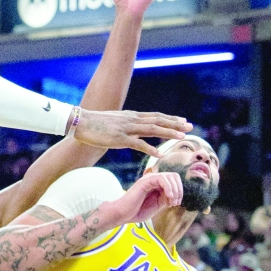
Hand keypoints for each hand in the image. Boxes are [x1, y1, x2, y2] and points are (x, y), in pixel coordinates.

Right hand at [72, 108, 190, 154]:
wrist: (80, 122)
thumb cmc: (94, 124)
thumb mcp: (113, 121)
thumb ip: (124, 124)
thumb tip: (130, 128)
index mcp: (131, 116)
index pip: (155, 116)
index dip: (170, 118)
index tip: (183, 121)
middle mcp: (132, 120)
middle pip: (158, 121)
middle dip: (175, 123)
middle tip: (190, 126)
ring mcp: (126, 129)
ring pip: (152, 130)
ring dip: (168, 132)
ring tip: (183, 136)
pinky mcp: (119, 139)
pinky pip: (138, 144)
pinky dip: (150, 149)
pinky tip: (160, 154)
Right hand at [98, 172, 182, 227]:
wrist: (124, 214)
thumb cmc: (138, 211)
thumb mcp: (158, 205)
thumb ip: (167, 198)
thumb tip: (177, 195)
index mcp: (157, 184)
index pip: (174, 180)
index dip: (179, 191)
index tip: (175, 203)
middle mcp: (154, 179)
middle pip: (174, 176)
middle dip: (179, 190)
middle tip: (174, 203)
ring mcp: (149, 179)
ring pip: (170, 176)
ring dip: (175, 190)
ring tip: (171, 201)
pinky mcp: (145, 181)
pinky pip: (162, 178)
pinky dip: (169, 187)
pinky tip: (168, 197)